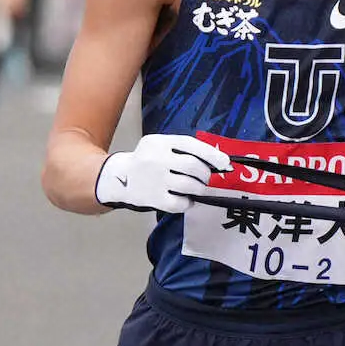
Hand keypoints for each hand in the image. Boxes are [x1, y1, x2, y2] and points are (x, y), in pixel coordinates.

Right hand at [95, 134, 231, 212]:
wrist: (119, 178)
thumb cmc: (148, 160)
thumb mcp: (160, 146)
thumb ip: (183, 150)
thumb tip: (218, 161)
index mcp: (159, 142)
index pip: (191, 145)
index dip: (212, 154)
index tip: (226, 163)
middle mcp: (156, 159)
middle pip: (193, 166)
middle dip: (205, 174)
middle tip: (205, 178)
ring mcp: (154, 180)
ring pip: (190, 185)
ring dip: (199, 188)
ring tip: (196, 188)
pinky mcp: (153, 199)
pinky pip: (181, 203)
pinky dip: (188, 202)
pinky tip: (185, 199)